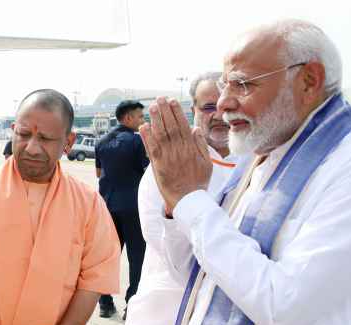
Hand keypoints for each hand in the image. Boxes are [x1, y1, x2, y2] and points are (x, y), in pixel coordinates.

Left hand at [140, 97, 212, 212]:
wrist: (189, 200)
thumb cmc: (198, 182)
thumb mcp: (207, 162)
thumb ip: (201, 144)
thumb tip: (196, 128)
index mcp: (191, 148)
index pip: (182, 125)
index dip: (176, 112)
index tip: (172, 101)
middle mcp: (179, 150)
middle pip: (170, 126)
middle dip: (165, 111)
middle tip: (159, 99)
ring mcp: (168, 157)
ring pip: (161, 134)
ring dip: (156, 119)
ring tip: (151, 107)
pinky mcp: (158, 165)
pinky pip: (151, 148)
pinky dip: (147, 137)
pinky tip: (143, 126)